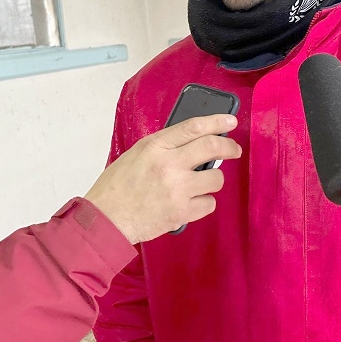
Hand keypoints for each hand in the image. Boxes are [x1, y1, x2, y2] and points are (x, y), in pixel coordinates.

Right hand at [84, 114, 240, 243]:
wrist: (106, 219)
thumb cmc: (117, 186)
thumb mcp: (137, 154)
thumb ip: (164, 146)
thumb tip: (194, 141)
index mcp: (155, 147)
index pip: (193, 127)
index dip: (216, 122)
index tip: (230, 122)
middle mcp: (169, 165)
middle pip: (212, 148)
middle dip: (229, 147)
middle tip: (234, 150)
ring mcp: (177, 190)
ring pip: (216, 178)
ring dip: (212, 180)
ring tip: (198, 183)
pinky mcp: (182, 213)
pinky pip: (209, 203)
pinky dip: (203, 203)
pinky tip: (190, 202)